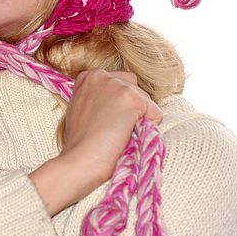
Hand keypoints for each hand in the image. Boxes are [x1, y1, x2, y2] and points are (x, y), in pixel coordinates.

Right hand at [30, 70, 162, 215]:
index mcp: (89, 76)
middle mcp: (102, 75)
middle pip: (135, 88)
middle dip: (131, 109)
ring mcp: (118, 86)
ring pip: (146, 101)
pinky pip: (156, 114)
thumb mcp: (82, 108)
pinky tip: (126, 136)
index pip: (120, 82)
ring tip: (117, 133)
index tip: (104, 120)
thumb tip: (118, 103)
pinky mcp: (133, 99)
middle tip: (112, 129)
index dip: (118, 105)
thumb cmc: (80, 142)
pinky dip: (148, 129)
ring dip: (138, 119)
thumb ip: (98, 97)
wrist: (81, 160)